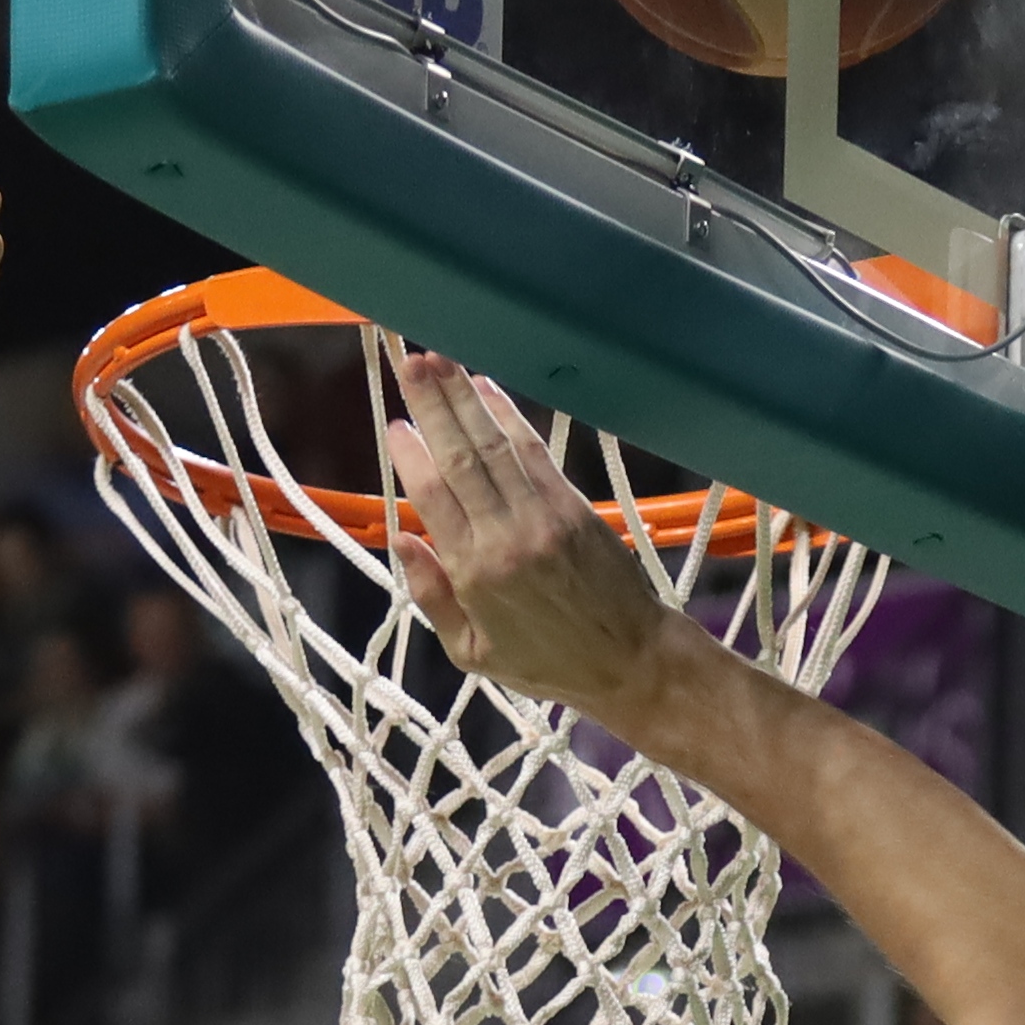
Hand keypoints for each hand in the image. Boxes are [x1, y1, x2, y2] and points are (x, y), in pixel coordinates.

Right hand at [384, 347, 694, 725]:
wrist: (629, 661)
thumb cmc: (546, 663)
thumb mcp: (471, 653)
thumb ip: (432, 596)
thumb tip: (402, 540)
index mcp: (474, 574)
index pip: (433, 497)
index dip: (410, 455)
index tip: (394, 424)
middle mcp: (505, 536)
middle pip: (460, 458)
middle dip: (432, 406)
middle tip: (408, 364)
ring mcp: (542, 517)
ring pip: (494, 444)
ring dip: (464, 398)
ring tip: (437, 361)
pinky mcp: (573, 505)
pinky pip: (533, 450)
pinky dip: (508, 415)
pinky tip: (486, 388)